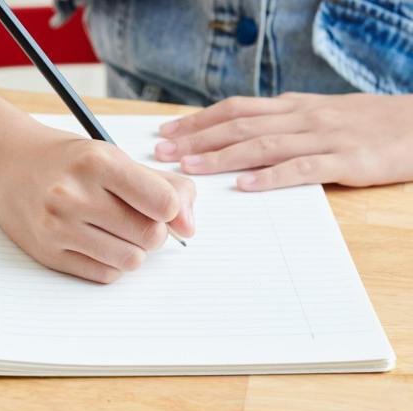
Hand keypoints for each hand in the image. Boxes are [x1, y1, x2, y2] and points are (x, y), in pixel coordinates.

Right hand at [0, 126, 195, 283]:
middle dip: (154, 231)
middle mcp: (74, 194)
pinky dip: (112, 263)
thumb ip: (163, 186)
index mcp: (98, 162)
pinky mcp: (47, 253)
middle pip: (151, 235)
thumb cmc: (68, 160)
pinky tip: (98, 242)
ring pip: (131, 261)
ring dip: (134, 250)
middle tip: (137, 218)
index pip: (164, 202)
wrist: (8, 162)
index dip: (171, 209)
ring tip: (117, 231)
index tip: (161, 205)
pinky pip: (106, 275)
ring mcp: (57, 227)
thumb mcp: (116, 157)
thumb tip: (189, 227)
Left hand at [155, 93, 412, 190]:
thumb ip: (282, 122)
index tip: (168, 132)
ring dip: (222, 156)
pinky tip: (245, 185)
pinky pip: (302, 168)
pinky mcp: (346, 160)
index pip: (235, 110)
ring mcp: (322, 137)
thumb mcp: (318, 113)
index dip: (198, 121)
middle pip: (238, 125)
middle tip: (163, 152)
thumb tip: (240, 133)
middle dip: (197, 138)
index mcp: (292, 106)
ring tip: (190, 168)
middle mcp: (300, 117)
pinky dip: (270, 176)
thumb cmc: (366, 122)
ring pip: (262, 144)